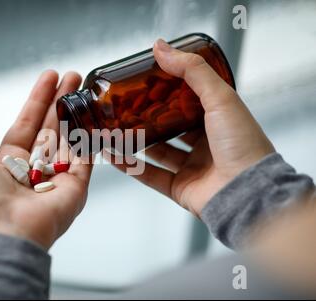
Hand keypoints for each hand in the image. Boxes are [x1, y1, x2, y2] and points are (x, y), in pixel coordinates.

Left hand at [0, 70, 91, 249]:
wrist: (2, 229)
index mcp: (9, 162)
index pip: (27, 123)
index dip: (38, 100)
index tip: (49, 77)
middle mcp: (35, 167)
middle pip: (52, 126)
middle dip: (62, 100)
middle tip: (74, 76)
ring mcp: (57, 176)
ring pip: (70, 137)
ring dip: (78, 111)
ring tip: (86, 86)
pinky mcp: (76, 186)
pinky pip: (85, 157)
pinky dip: (91, 136)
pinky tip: (96, 114)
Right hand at [105, 39, 274, 216]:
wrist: (247, 192)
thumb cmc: (243, 145)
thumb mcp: (220, 97)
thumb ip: (192, 71)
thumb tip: (161, 48)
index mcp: (218, 121)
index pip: (188, 103)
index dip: (167, 92)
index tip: (145, 82)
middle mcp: (205, 144)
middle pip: (170, 128)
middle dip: (147, 118)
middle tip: (126, 107)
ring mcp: (191, 167)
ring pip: (157, 152)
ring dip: (135, 142)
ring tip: (114, 130)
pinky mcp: (180, 188)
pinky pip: (150, 176)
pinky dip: (131, 166)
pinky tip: (114, 155)